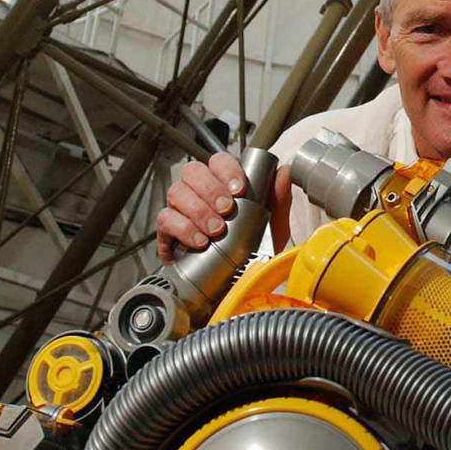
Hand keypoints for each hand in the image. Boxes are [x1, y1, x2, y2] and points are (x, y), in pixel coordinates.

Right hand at [156, 154, 291, 262]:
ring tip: (216, 230)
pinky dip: (184, 229)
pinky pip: (166, 219)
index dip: (227, 170)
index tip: (239, 189)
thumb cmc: (250, 253)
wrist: (233, 288)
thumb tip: (285, 172)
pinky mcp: (168, 232)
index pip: (219, 161)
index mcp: (224, 185)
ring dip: (198, 210)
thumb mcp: (271, 228)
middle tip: (227, 211)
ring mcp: (181, 211)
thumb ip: (278, 200)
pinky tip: (200, 242)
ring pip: (177, 192)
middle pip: (193, 172)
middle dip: (211, 189)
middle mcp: (199, 193)